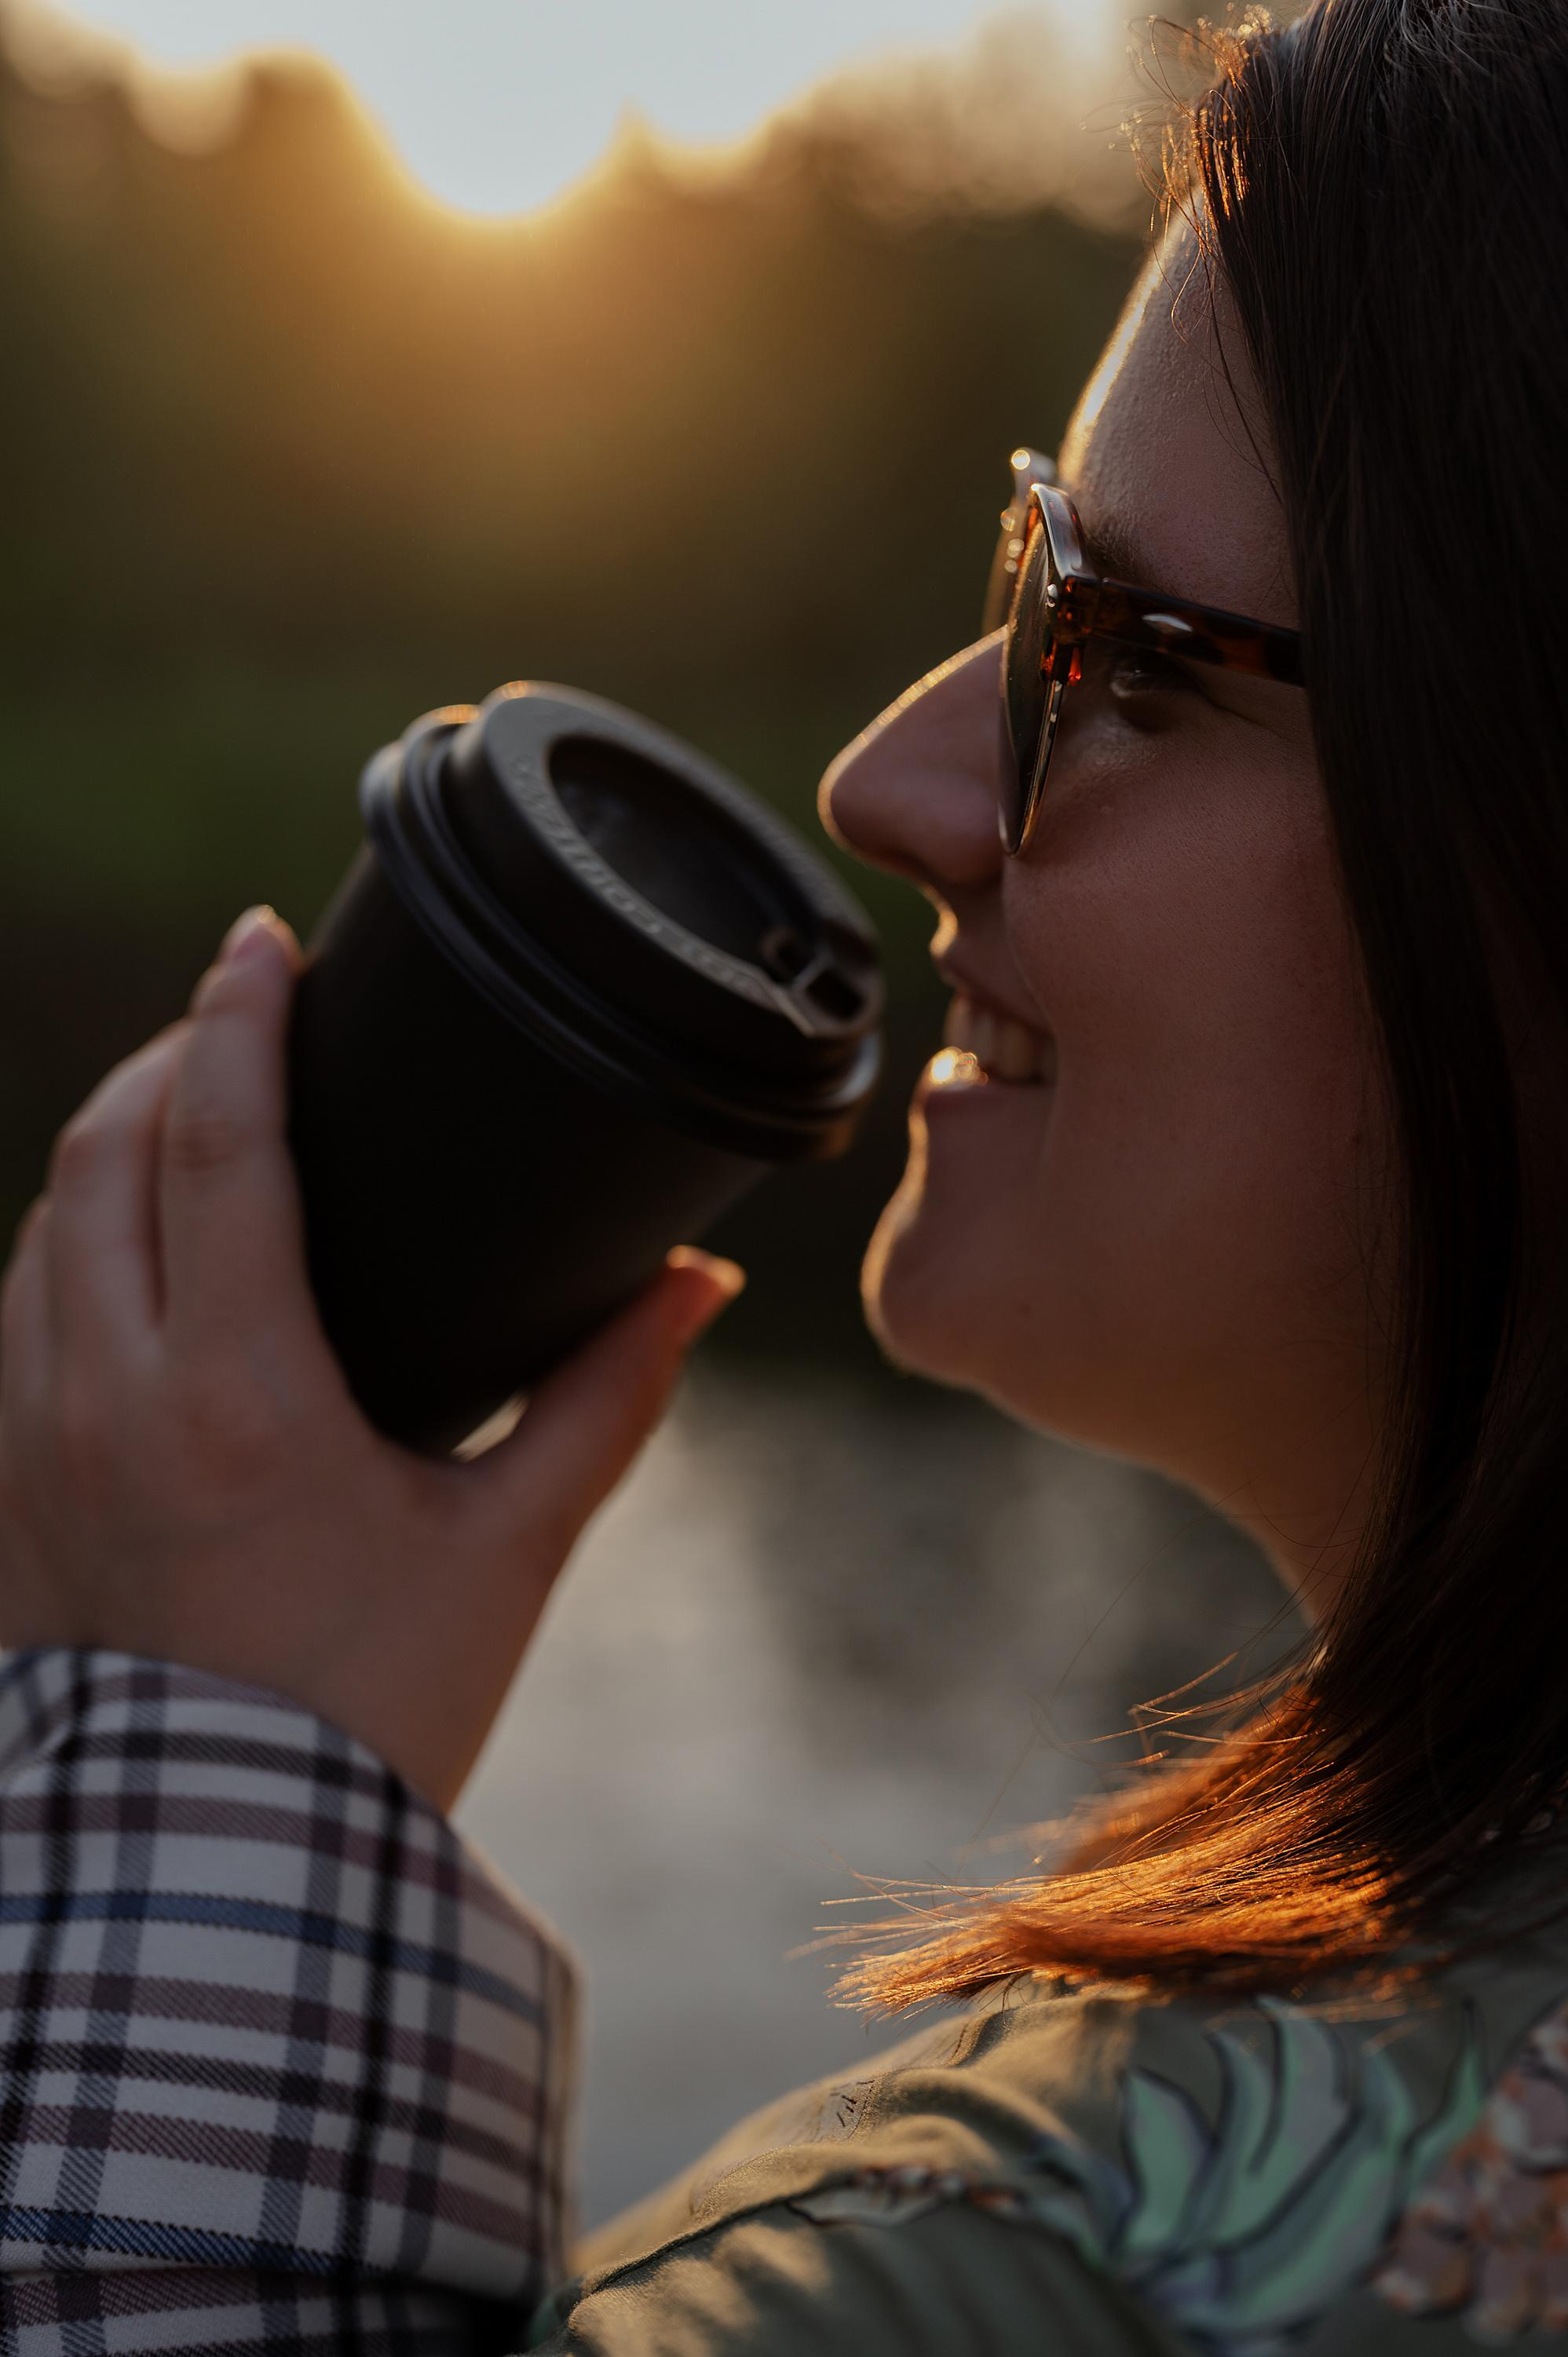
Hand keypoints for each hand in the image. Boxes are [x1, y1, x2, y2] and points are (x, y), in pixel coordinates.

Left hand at [0, 907, 743, 1809]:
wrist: (228, 1869)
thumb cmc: (381, 1710)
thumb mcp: (509, 1546)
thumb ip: (606, 1398)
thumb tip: (696, 1284)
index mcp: (239, 1394)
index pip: (218, 1145)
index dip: (238, 1019)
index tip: (263, 938)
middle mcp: (110, 1401)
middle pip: (105, 1157)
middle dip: (170, 1059)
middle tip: (240, 1012)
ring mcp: (35, 1449)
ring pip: (44, 1229)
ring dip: (110, 1146)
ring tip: (189, 1110)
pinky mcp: (9, 1497)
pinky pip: (18, 1316)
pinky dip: (69, 1241)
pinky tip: (127, 1247)